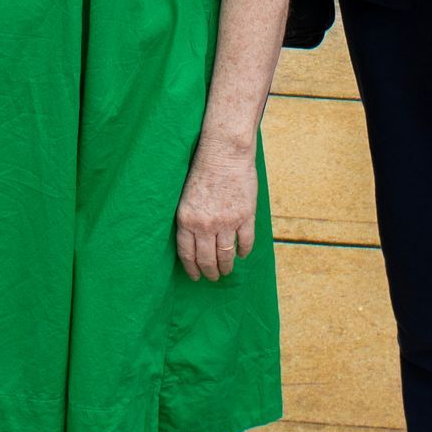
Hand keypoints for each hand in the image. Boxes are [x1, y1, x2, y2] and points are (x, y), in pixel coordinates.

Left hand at [175, 133, 257, 280]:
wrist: (224, 153)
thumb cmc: (202, 171)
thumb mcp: (186, 198)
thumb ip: (189, 220)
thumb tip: (193, 242)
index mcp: (186, 220)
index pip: (187, 254)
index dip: (192, 269)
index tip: (195, 276)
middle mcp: (205, 225)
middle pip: (207, 259)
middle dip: (210, 272)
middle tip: (213, 277)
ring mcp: (226, 222)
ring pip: (226, 255)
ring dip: (226, 267)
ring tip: (227, 271)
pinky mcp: (245, 216)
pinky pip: (245, 242)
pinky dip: (244, 251)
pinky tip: (242, 254)